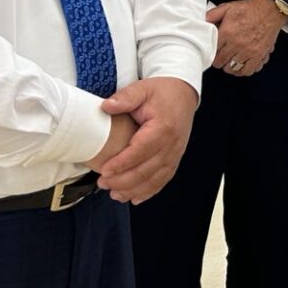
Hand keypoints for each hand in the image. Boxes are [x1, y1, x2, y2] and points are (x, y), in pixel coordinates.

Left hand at [90, 77, 198, 202]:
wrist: (184, 93)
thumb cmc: (162, 91)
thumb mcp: (142, 88)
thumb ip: (125, 97)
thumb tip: (106, 106)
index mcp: (163, 127)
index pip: (141, 150)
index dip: (123, 163)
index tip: (105, 171)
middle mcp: (172, 144)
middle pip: (148, 169)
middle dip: (124, 180)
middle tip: (103, 183)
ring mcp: (176, 153)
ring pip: (156, 178)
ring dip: (135, 190)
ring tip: (115, 195)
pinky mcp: (175, 158)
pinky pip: (163, 179)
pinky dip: (149, 191)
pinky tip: (134, 198)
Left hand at [206, 0, 281, 76]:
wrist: (270, 9)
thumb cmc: (250, 9)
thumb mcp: (227, 7)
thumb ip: (212, 15)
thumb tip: (201, 22)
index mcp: (227, 32)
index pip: (212, 51)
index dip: (210, 52)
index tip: (212, 51)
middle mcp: (237, 43)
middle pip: (220, 62)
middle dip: (218, 60)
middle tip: (220, 57)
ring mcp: (248, 50)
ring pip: (232, 68)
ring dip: (229, 66)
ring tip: (229, 61)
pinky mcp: (259, 55)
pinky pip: (247, 70)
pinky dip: (242, 71)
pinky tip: (240, 65)